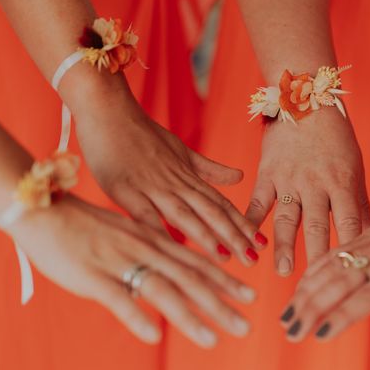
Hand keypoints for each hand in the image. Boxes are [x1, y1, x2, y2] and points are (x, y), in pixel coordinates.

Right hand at [8, 195, 255, 346]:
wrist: (46, 210)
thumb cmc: (88, 225)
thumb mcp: (130, 231)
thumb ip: (154, 250)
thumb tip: (174, 272)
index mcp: (155, 239)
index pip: (198, 262)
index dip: (226, 281)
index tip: (250, 296)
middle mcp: (146, 249)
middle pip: (190, 279)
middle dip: (221, 304)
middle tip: (246, 326)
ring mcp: (121, 261)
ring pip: (163, 290)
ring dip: (190, 317)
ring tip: (212, 340)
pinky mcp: (93, 276)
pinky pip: (118, 298)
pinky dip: (137, 317)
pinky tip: (154, 336)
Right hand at [73, 91, 265, 265]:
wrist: (108, 110)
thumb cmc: (142, 132)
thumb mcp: (181, 151)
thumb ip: (209, 168)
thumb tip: (239, 177)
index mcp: (188, 176)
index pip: (221, 203)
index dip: (241, 223)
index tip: (261, 242)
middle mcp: (175, 183)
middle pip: (210, 212)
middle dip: (233, 236)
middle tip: (254, 258)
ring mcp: (151, 186)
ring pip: (184, 214)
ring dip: (205, 237)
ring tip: (226, 257)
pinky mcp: (125, 189)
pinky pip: (144, 214)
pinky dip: (158, 231)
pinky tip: (171, 250)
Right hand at [246, 108, 369, 275]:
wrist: (306, 100)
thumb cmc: (337, 137)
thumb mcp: (355, 167)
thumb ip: (360, 203)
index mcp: (343, 181)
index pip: (350, 222)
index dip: (351, 248)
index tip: (353, 274)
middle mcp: (316, 183)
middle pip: (319, 226)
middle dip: (318, 256)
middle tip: (319, 286)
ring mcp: (290, 179)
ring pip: (287, 218)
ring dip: (285, 246)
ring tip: (283, 271)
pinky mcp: (268, 173)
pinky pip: (257, 200)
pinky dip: (250, 220)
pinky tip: (245, 240)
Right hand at [279, 189, 369, 343]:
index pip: (366, 297)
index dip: (342, 316)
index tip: (321, 334)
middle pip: (338, 284)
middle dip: (311, 308)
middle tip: (292, 332)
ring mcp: (365, 245)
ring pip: (328, 269)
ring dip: (304, 292)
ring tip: (287, 316)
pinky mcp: (358, 238)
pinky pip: (329, 255)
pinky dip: (310, 273)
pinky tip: (298, 288)